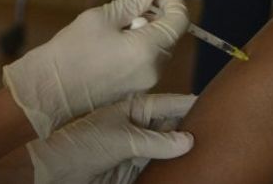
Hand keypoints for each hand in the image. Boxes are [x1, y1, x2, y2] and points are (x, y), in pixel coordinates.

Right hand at [3, 0, 188, 138]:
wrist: (50, 90)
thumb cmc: (71, 52)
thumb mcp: (102, 17)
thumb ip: (132, 1)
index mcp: (148, 49)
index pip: (180, 20)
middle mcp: (154, 69)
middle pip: (170, 34)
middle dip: (156, 14)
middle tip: (129, 4)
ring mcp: (146, 83)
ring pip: (158, 48)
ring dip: (146, 31)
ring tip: (115, 25)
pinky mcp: (135, 90)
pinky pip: (147, 62)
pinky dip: (138, 47)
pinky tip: (113, 43)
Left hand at [28, 94, 195, 183]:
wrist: (58, 168)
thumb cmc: (81, 142)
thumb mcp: (121, 139)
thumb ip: (155, 141)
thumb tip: (187, 140)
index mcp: (133, 108)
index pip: (168, 104)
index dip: (188, 105)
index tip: (209, 105)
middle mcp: (138, 126)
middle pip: (172, 127)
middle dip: (190, 129)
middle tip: (213, 132)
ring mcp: (136, 147)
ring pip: (167, 147)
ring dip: (182, 149)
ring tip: (206, 149)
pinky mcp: (133, 167)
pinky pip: (158, 164)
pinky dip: (171, 164)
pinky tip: (184, 165)